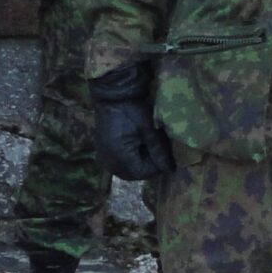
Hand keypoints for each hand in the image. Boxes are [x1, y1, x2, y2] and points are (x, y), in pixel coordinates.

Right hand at [90, 63, 175, 183]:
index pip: (143, 173)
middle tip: (156, 151)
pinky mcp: (101, 152)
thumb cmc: (132, 111)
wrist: (112, 97)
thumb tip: (170, 169)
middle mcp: (109, 161)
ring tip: (145, 147)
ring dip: (137, 164)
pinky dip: (128, 160)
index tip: (163, 154)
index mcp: (120, 156)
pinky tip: (134, 146)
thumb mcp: (149, 131)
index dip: (156, 167)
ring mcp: (103, 157)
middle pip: (133, 175)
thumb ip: (159, 152)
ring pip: (125, 171)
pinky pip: (117, 164)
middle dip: (147, 167)